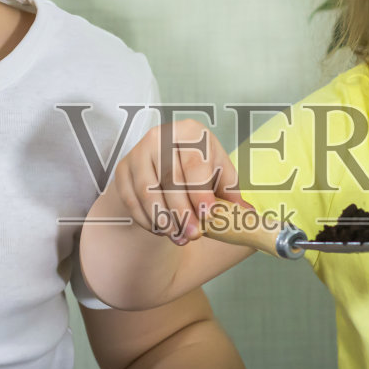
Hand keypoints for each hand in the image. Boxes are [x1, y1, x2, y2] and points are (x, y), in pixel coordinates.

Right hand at [111, 121, 246, 244]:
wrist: (167, 157)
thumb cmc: (199, 164)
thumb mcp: (219, 172)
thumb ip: (231, 193)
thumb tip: (246, 215)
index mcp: (189, 132)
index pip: (193, 163)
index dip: (200, 191)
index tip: (208, 214)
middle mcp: (160, 137)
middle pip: (169, 179)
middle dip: (182, 212)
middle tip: (193, 234)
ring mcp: (137, 152)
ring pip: (147, 192)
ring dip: (163, 219)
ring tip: (179, 237)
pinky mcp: (122, 169)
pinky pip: (131, 200)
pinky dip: (146, 220)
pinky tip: (162, 230)